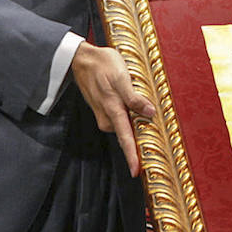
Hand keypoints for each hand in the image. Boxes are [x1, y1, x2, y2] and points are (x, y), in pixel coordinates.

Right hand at [70, 41, 154, 175]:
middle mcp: (106, 117)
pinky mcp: (102, 108)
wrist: (81, 59)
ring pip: (122, 125)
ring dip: (132, 125)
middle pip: (125, 134)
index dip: (131, 156)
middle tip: (149, 149)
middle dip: (136, 143)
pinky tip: (133, 109)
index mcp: (113, 110)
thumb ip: (135, 98)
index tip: (136, 172)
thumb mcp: (122, 78)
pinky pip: (117, 118)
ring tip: (145, 115)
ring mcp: (103, 113)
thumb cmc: (103, 66)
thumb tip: (150, 113)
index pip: (125, 138)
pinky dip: (126, 117)